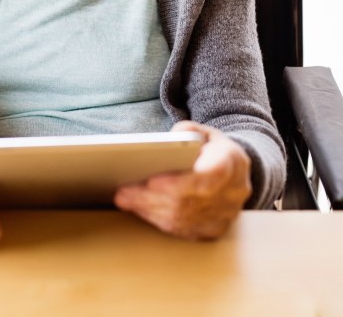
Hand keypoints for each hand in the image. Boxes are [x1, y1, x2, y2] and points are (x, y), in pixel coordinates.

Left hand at [114, 121, 251, 239]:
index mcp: (231, 164)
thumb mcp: (204, 130)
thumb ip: (187, 131)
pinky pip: (184, 231)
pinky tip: (141, 209)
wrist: (238, 170)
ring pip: (183, 220)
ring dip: (150, 211)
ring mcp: (225, 216)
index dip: (178, 184)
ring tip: (125, 199)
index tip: (151, 181)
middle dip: (150, 198)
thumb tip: (167, 142)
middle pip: (187, 203)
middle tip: (122, 192)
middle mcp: (231, 194)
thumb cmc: (214, 148)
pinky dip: (159, 220)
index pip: (206, 179)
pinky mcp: (215, 230)